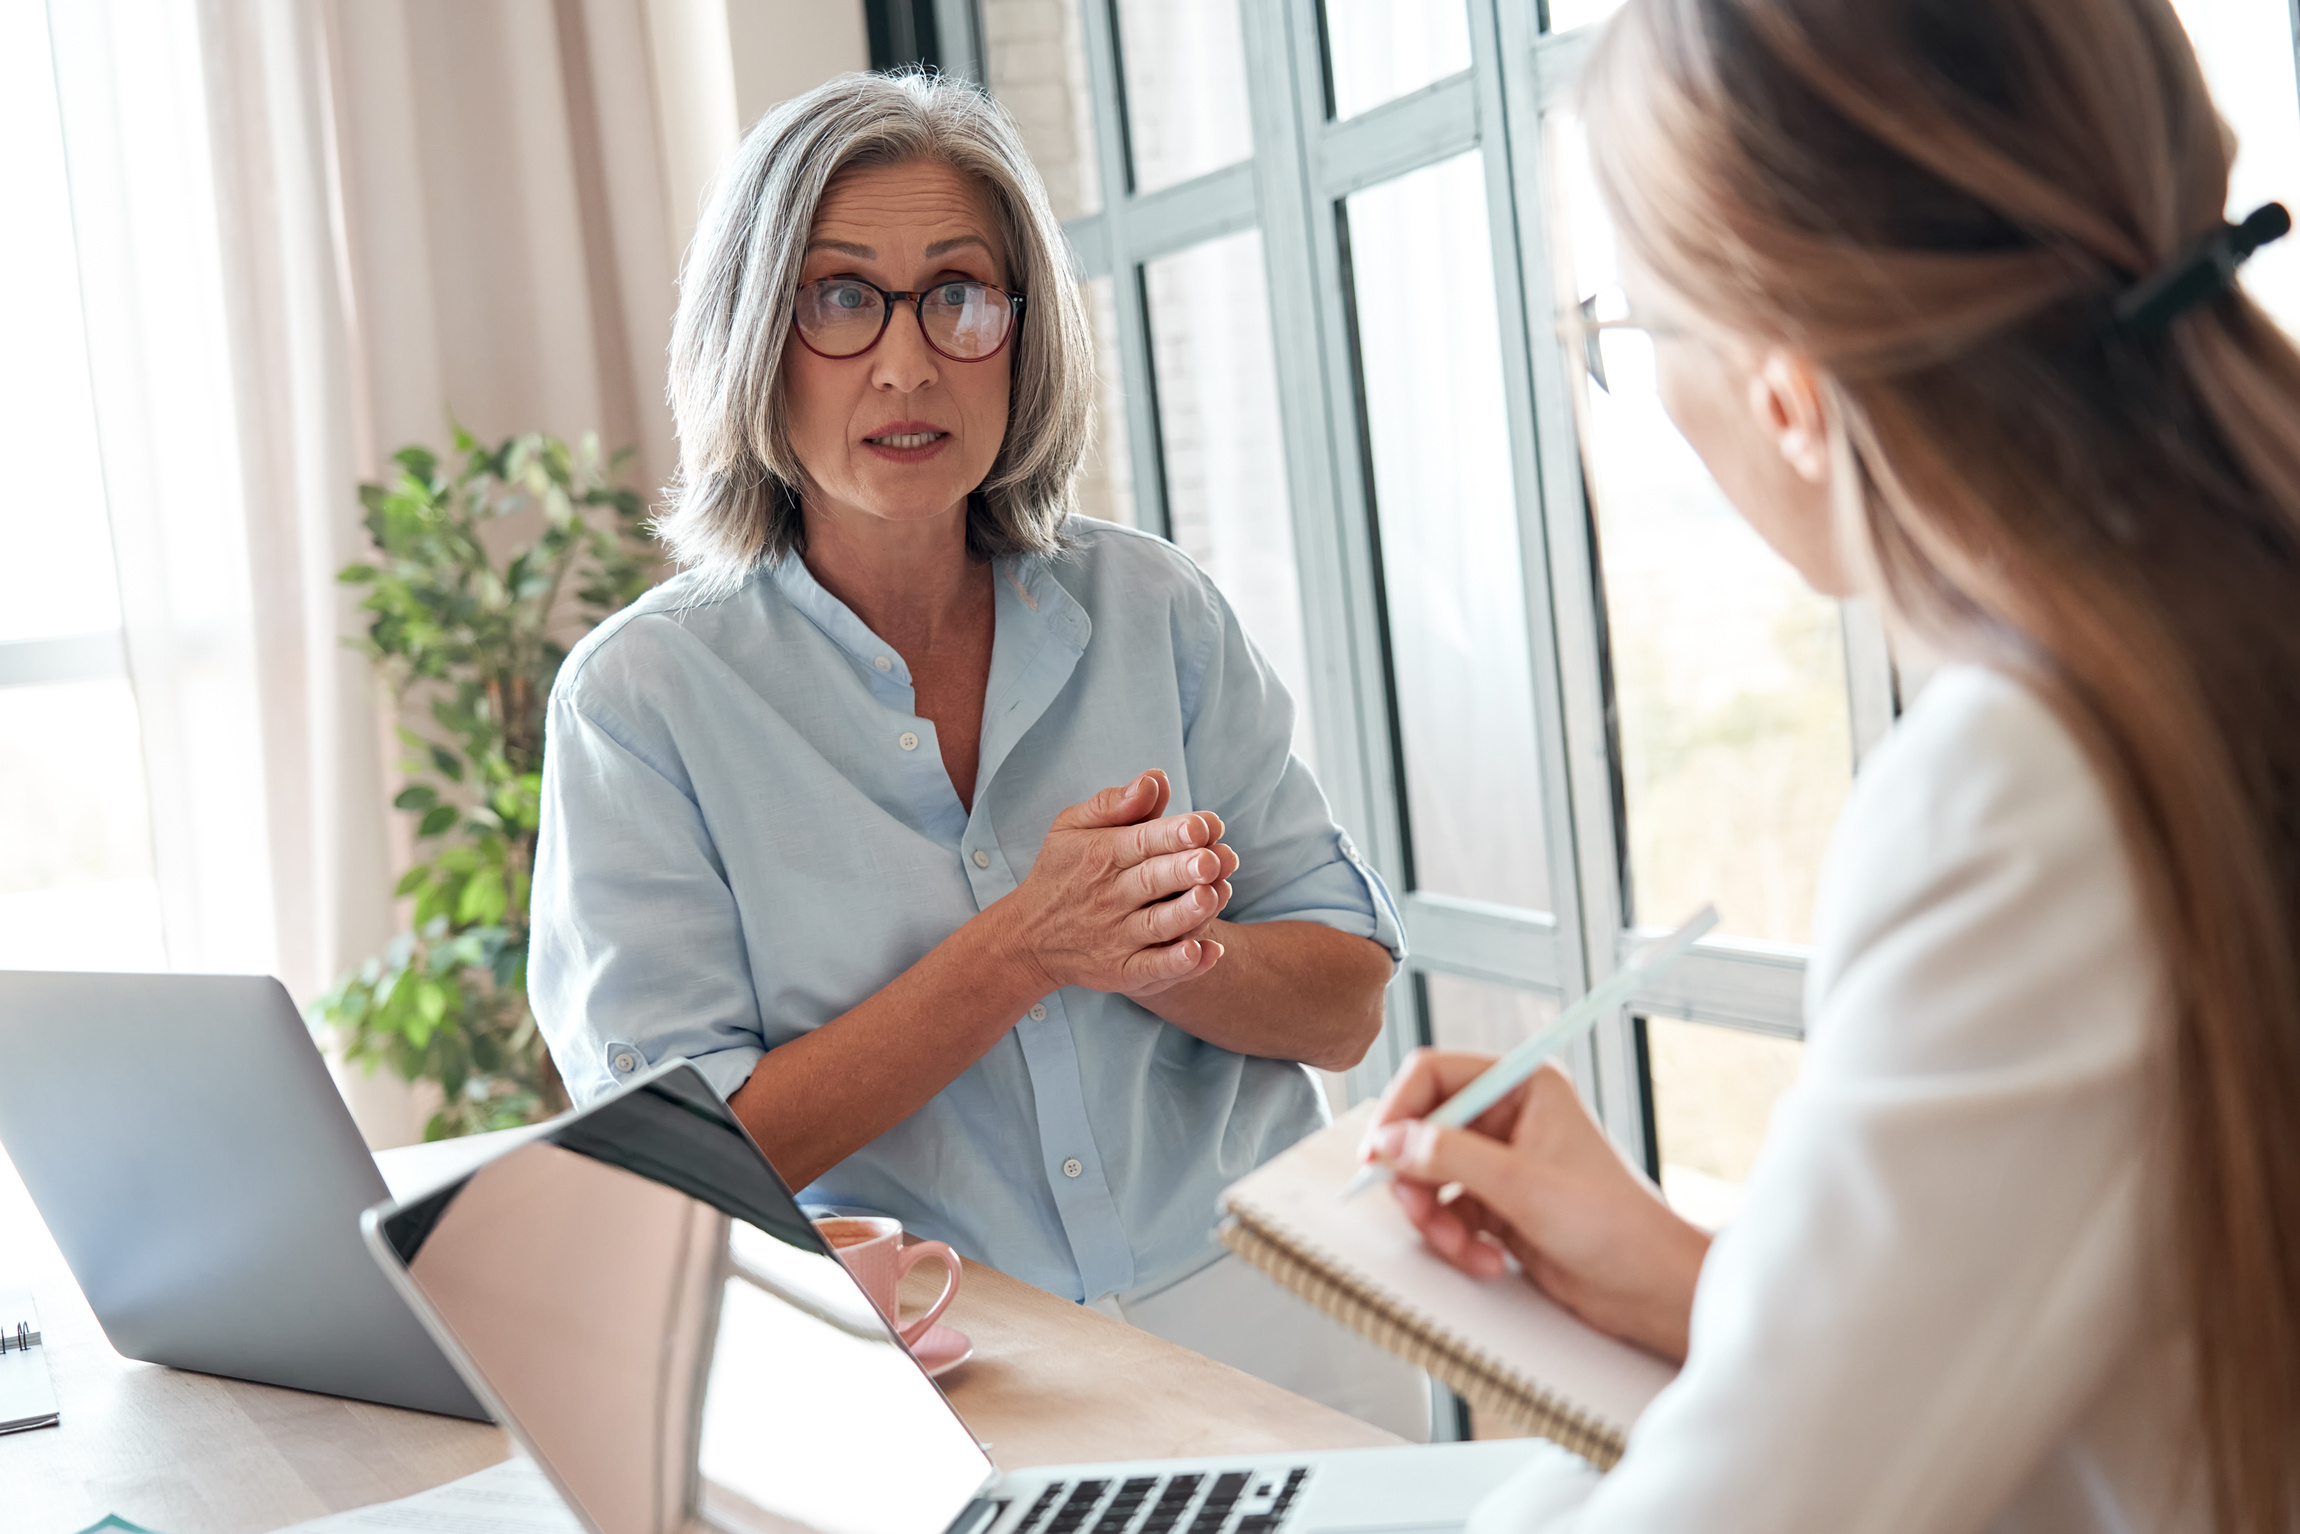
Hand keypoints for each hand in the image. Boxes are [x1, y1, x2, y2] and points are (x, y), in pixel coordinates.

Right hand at [1000, 769, 1242, 999]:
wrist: (1028, 937)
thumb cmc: (1062, 871)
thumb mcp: (1072, 827)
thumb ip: (1113, 803)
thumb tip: (1155, 780)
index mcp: (1101, 855)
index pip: (1142, 840)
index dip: (1174, 833)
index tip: (1205, 825)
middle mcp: (1109, 896)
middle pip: (1153, 881)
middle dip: (1185, 870)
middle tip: (1214, 859)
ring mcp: (1116, 937)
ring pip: (1156, 925)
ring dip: (1186, 914)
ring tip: (1212, 897)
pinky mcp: (1121, 971)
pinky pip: (1151, 970)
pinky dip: (1177, 964)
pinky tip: (1203, 952)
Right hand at [1362, 1050, 1710, 1362]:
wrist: (1652, 1287)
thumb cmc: (1613, 1224)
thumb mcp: (1521, 1185)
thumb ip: (1448, 1157)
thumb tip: (1389, 1142)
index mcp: (1522, 1086)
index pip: (1433, 1074)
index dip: (1399, 1112)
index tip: (1379, 1155)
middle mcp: (1509, 1117)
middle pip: (1423, 1131)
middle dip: (1417, 1180)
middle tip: (1420, 1214)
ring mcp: (1502, 1162)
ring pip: (1430, 1177)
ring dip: (1436, 1219)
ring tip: (1463, 1248)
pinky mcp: (1500, 1205)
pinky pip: (1449, 1212)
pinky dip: (1455, 1240)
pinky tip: (1485, 1260)